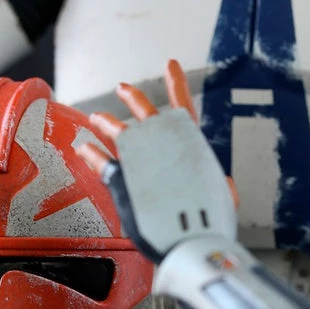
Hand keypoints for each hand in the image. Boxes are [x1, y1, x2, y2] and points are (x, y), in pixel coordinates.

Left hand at [78, 60, 239, 262]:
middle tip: (124, 87)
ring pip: (122, 135)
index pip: (184, 111)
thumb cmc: (210, 225)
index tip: (171, 65)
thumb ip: (221, 187)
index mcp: (192, 150)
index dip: (177, 87)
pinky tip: (84, 149)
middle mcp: (165, 149)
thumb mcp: (222, 200)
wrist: (189, 242)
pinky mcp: (122, 181)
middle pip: (148, 116)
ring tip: (98, 118)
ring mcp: (141, 162)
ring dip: (109, 124)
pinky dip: (92, 155)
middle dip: (136, 99)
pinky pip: (102, 163)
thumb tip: (225, 181)